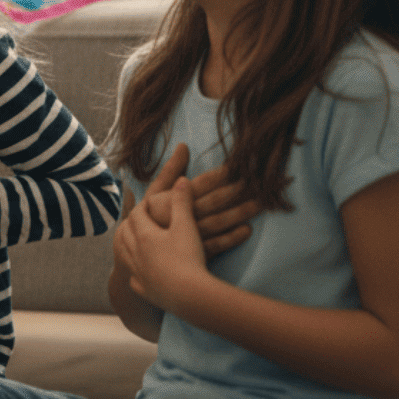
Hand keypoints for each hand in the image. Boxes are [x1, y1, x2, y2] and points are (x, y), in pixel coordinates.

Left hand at [114, 176, 214, 312]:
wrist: (189, 295)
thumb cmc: (188, 257)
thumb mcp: (187, 226)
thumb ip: (183, 202)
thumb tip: (181, 180)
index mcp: (143, 235)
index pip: (136, 215)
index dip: (142, 208)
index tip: (147, 204)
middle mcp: (134, 253)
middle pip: (126, 233)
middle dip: (132, 225)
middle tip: (137, 220)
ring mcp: (137, 273)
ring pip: (126, 255)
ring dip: (129, 246)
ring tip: (134, 243)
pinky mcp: (143, 290)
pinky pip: (134, 279)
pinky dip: (136, 273)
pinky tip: (141, 275)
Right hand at [137, 144, 258, 257]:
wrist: (139, 253)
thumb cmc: (150, 218)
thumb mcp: (154, 193)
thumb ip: (170, 170)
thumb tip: (183, 145)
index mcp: (169, 201)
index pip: (199, 185)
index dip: (219, 175)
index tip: (237, 165)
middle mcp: (178, 218)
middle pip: (211, 202)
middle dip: (234, 190)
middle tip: (257, 181)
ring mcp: (187, 237)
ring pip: (217, 222)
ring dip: (239, 213)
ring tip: (259, 203)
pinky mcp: (193, 252)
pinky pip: (216, 245)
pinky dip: (232, 238)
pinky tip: (247, 229)